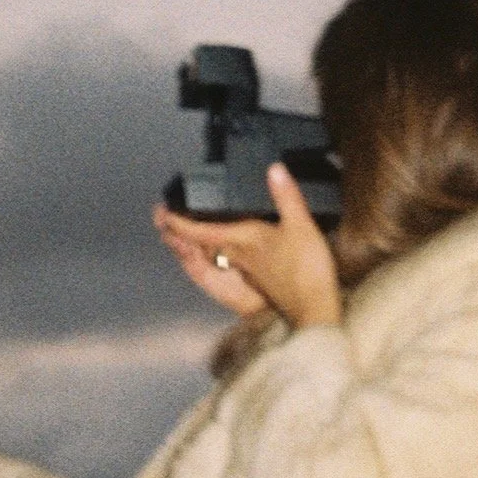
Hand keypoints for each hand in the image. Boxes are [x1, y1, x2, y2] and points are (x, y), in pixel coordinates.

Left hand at [154, 164, 342, 330]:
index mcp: (241, 241)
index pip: (200, 232)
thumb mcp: (300, 227)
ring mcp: (246, 267)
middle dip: (183, 230)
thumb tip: (273, 168)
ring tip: (185, 226)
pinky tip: (224, 242)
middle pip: (202, 241)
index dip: (179, 223)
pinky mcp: (257, 275)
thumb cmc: (306, 268)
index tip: (162, 212)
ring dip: (198, 239)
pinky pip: (228, 258)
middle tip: (166, 215)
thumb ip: (286, 198)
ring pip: (214, 250)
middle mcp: (238, 254)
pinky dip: (217, 248)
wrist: (314, 308)